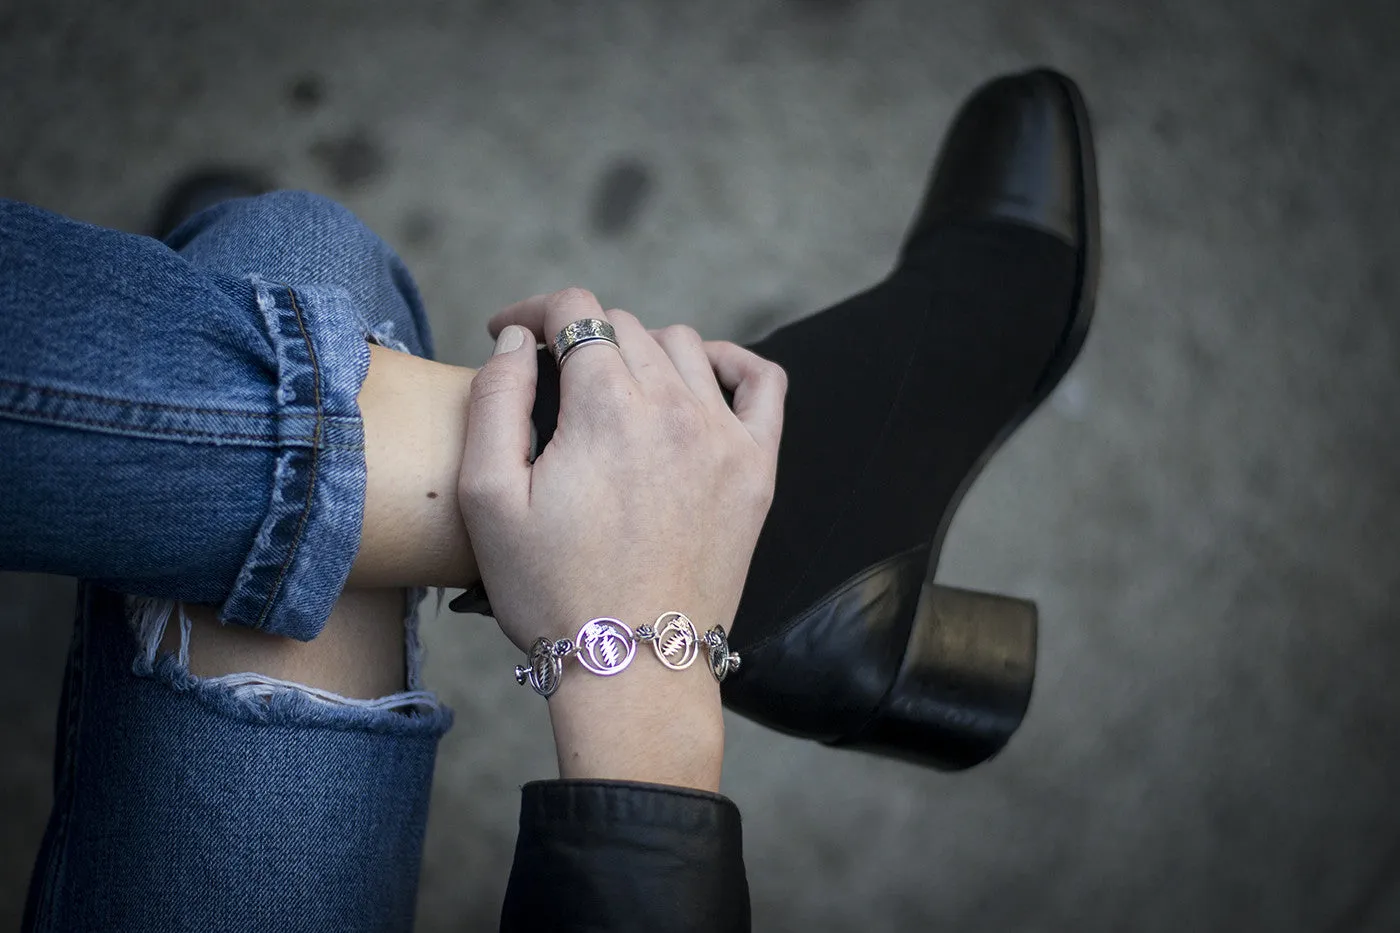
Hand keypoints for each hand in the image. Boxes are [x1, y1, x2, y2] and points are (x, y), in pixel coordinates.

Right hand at [458, 287, 785, 788]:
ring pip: (682, 347)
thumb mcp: (487, 499)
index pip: (575, 311)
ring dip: (640, 352)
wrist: (632, 666)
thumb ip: (495, 400)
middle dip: (579, 337)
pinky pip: (762, 383)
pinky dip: (731, 364)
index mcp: (606, 407)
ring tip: (612, 390)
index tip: (508, 335)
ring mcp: (724, 436)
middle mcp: (674, 408)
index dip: (532, 311)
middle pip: (625, 327)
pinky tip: (700, 379)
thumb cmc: (552, 591)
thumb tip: (516, 340)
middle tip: (551, 380)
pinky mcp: (757, 470)